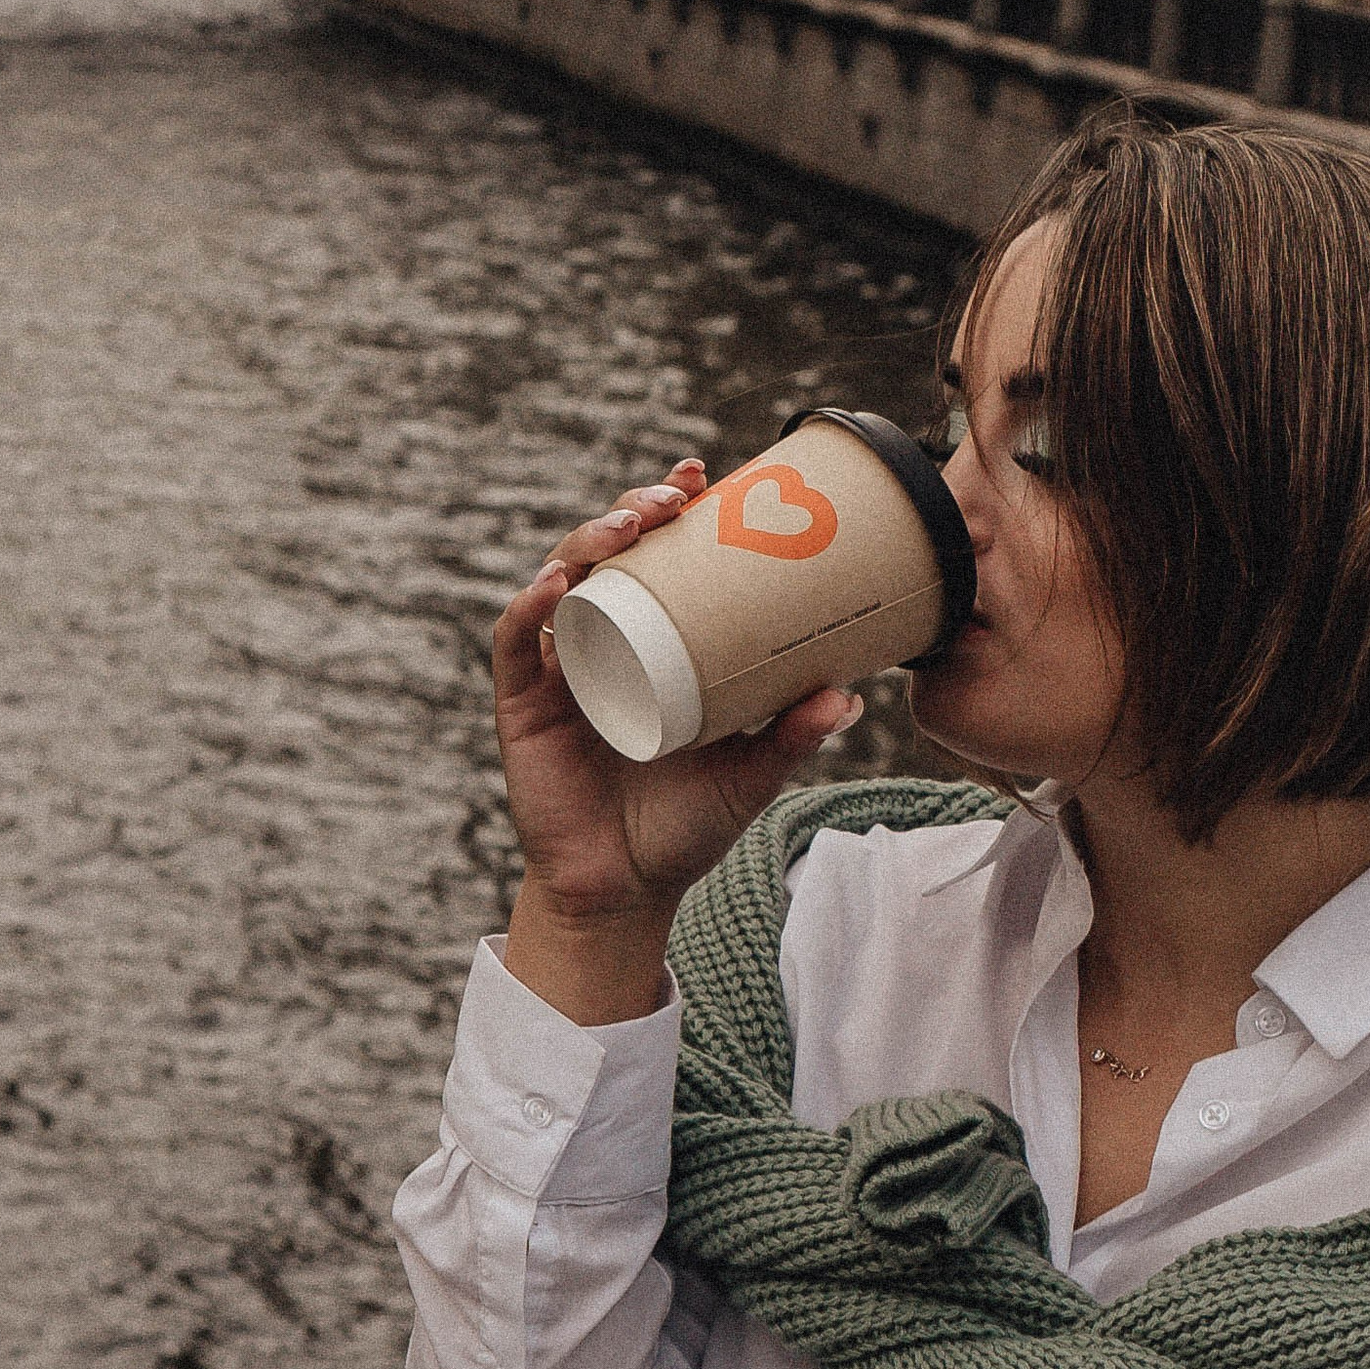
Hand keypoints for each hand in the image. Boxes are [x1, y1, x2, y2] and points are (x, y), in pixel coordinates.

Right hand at [491, 463, 857, 1019]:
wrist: (626, 893)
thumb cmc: (683, 826)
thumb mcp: (751, 773)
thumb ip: (794, 735)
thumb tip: (852, 693)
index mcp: (650, 642)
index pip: (654, 558)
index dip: (668, 508)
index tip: (701, 475)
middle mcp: (600, 642)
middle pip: (604, 554)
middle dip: (630, 510)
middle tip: (671, 495)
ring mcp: (559, 672)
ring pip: (558, 580)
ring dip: (586, 540)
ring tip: (626, 525)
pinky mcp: (523, 708)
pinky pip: (517, 646)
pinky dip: (529, 609)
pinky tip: (554, 584)